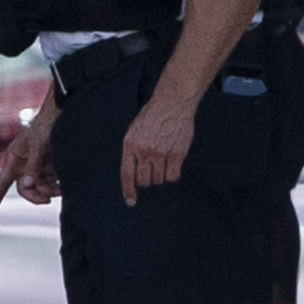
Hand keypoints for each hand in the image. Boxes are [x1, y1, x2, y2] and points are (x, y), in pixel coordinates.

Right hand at [0, 91, 59, 207]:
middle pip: (25, 187)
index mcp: (15, 156)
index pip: (4, 179)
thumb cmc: (45, 126)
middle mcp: (25, 162)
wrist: (62, 114)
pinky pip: (50, 181)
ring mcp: (38, 164)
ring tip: (60, 189)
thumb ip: (33, 166)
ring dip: (49, 190)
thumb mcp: (38, 146)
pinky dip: (56, 185)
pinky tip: (63, 187)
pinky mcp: (51, 165)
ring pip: (40, 186)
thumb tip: (27, 184)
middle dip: (36, 194)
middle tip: (48, 200)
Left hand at [119, 87, 198, 201]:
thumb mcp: (135, 130)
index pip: (127, 174)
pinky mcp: (176, 154)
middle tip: (152, 169)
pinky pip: (173, 176)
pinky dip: (172, 174)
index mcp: (130, 145)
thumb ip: (133, 150)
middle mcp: (144, 151)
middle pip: (144, 180)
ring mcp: (160, 153)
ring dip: (160, 175)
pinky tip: (173, 164)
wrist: (173, 103)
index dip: (128, 190)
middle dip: (147, 179)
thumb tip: (134, 171)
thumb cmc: (154, 114)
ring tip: (163, 161)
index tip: (131, 201)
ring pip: (158, 179)